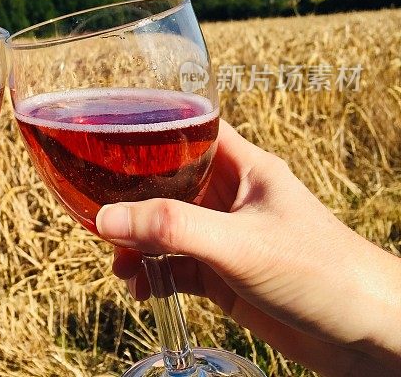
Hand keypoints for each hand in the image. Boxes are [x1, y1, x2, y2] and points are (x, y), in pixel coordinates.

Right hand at [96, 121, 400, 376]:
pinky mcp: (224, 275)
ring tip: (117, 263)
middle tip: (98, 214)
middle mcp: (230, 196)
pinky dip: (152, 274)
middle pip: (167, 182)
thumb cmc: (323, 271)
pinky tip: (140, 288)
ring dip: (137, 243)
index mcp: (242, 167)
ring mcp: (225, 237)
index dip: (150, 128)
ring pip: (166, 228)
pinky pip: (176, 266)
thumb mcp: (239, 244)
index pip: (190, 130)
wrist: (367, 337)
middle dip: (130, 198)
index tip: (108, 137)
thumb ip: (173, 229)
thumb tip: (106, 218)